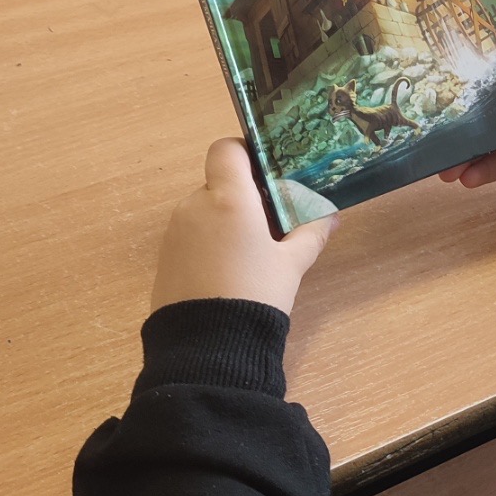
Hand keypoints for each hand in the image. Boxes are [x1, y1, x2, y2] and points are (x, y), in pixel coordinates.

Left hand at [151, 139, 335, 315]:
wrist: (207, 346)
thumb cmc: (255, 294)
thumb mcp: (291, 265)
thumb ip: (311, 233)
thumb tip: (331, 215)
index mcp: (228, 198)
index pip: (226, 149)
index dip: (245, 153)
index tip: (266, 174)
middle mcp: (195, 206)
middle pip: (219, 183)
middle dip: (243, 197)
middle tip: (270, 225)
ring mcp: (175, 232)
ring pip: (204, 210)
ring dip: (225, 221)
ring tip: (249, 255)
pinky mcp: (164, 257)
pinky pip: (190, 235)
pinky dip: (208, 243)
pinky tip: (227, 273)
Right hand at [439, 48, 495, 206]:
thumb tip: (487, 129)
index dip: (475, 62)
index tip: (441, 66)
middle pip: (486, 108)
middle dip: (461, 119)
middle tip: (434, 132)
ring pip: (487, 141)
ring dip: (466, 153)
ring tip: (446, 169)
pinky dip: (481, 172)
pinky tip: (467, 179)